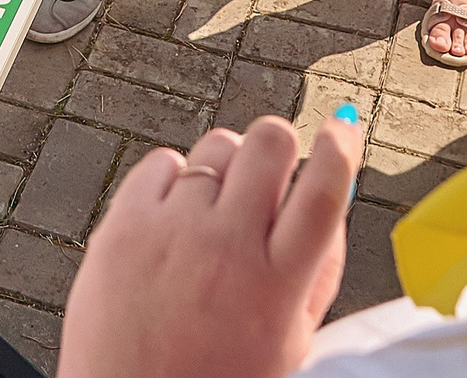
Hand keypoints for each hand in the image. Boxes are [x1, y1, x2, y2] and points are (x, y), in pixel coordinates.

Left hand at [59, 115, 363, 377]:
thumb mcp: (291, 340)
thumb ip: (320, 270)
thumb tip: (334, 196)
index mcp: (278, 284)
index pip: (325, 189)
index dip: (342, 145)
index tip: (343, 126)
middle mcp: (227, 249)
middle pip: (270, 144)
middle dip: (279, 144)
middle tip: (271, 169)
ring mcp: (172, 232)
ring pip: (217, 145)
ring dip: (227, 165)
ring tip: (216, 210)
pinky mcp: (123, 225)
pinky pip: (162, 161)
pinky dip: (175, 179)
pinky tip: (175, 218)